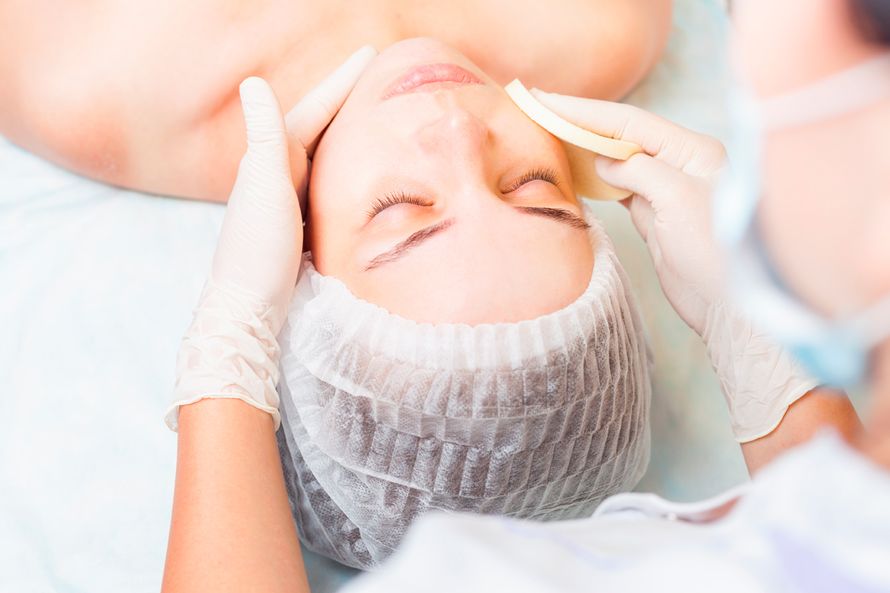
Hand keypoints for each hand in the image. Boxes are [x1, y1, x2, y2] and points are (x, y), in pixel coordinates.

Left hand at [166, 46, 376, 430]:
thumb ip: (263, 137)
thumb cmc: (255, 251)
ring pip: (325, 154)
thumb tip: (253, 82)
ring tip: (377, 116)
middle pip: (321, 126)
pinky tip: (360, 173)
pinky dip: (346, 167)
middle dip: (348, 100)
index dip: (342, 81)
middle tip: (382, 78)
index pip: (314, 108)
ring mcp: (288, 199)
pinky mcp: (299, 224)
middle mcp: (278, 173)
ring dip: (348, 132)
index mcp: (272, 158)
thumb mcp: (263, 189)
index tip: (372, 55)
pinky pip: (329, 182)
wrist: (246, 309)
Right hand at [532, 90, 725, 333]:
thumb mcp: (678, 200)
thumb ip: (639, 172)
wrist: (727, 306)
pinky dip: (592, 177)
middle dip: (581, 121)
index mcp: (693, 150)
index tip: (547, 100)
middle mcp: (679, 163)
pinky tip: (572, 168)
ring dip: (583, 147)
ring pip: (616, 159)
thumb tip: (604, 163)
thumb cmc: (714, 252)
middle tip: (538, 107)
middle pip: (621, 135)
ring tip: (548, 131)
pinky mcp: (653, 214)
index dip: (586, 111)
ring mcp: (665, 189)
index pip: (630, 122)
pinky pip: (616, 186)